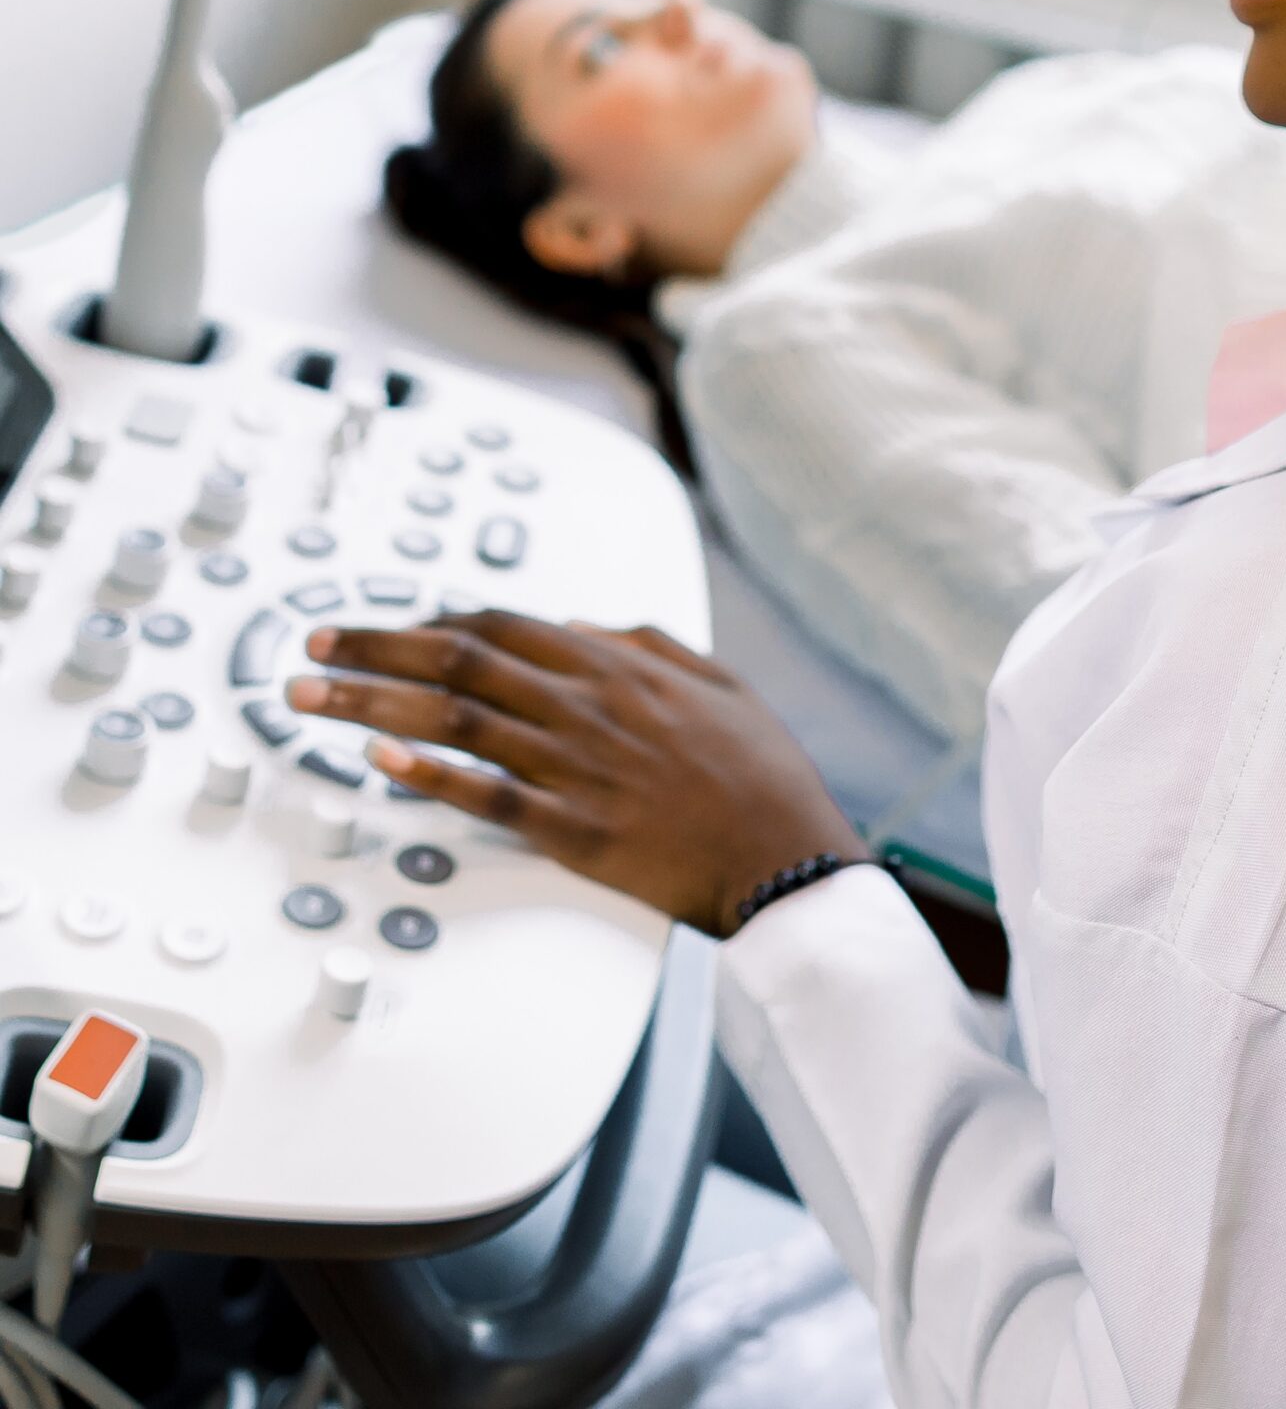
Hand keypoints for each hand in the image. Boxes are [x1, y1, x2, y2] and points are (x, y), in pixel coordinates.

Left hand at [287, 610, 864, 936]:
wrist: (783, 854)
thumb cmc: (759, 773)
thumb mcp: (716, 682)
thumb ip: (644, 644)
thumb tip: (580, 625)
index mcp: (619, 666)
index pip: (501, 627)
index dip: (429, 622)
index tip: (381, 628)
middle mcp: (587, 705)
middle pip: (458, 663)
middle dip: (374, 650)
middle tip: (313, 651)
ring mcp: (575, 767)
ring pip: (454, 722)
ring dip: (372, 706)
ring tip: (311, 701)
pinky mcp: (571, 829)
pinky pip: (484, 796)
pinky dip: (427, 777)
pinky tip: (377, 765)